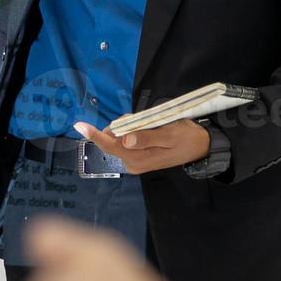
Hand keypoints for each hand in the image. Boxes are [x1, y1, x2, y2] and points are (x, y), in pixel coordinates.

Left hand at [73, 118, 208, 173]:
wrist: (201, 147)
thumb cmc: (186, 138)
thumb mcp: (169, 134)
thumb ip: (146, 137)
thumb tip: (125, 139)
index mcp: (138, 158)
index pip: (110, 145)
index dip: (94, 134)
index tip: (78, 125)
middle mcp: (132, 162)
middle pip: (112, 140)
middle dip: (119, 126)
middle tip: (142, 119)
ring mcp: (135, 161)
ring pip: (119, 139)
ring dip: (127, 127)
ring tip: (149, 123)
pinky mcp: (138, 157)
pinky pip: (126, 141)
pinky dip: (131, 130)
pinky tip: (146, 127)